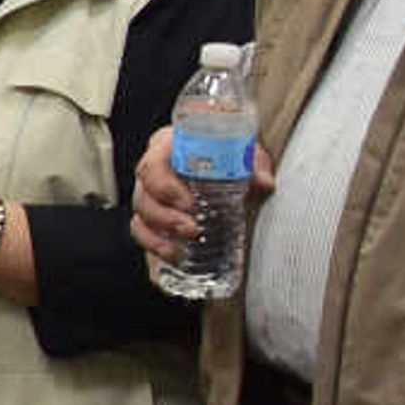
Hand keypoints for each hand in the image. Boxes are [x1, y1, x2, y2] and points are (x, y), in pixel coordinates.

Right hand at [131, 138, 275, 264]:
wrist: (228, 166)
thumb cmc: (227, 155)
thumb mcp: (242, 154)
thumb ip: (253, 164)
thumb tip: (264, 182)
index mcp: (168, 148)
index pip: (153, 165)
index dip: (164, 187)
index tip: (188, 203)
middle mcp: (153, 172)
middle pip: (143, 195)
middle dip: (165, 218)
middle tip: (192, 229)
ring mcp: (150, 196)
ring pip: (140, 217)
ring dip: (158, 236)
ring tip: (181, 248)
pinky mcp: (152, 218)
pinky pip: (141, 233)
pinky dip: (153, 247)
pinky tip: (172, 256)